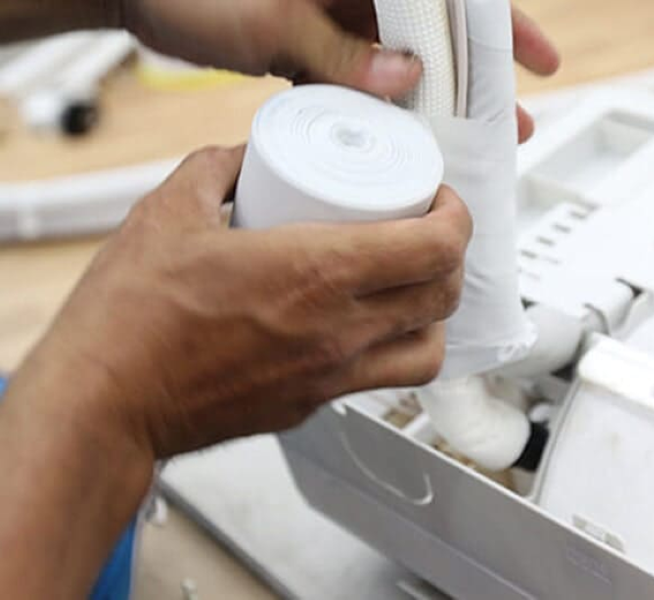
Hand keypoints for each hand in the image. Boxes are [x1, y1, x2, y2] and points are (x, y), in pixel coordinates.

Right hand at [13, 145, 470, 459]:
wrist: (105, 403)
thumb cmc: (132, 318)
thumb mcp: (170, 212)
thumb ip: (216, 170)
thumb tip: (245, 158)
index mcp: (318, 273)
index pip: (436, 246)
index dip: (456, 217)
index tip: (440, 200)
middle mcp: (340, 330)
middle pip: (446, 296)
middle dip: (451, 257)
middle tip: (426, 233)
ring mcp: (331, 376)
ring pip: (430, 351)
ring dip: (435, 314)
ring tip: (409, 287)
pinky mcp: (312, 406)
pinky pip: (381, 378)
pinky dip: (392, 350)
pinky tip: (359, 326)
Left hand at [119, 1, 559, 140]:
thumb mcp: (276, 20)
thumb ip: (341, 52)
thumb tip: (403, 81)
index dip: (503, 26)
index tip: (539, 59)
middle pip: (440, 33)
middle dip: (480, 78)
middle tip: (514, 119)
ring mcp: (337, 15)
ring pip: (405, 60)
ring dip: (435, 101)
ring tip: (467, 142)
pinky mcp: (314, 42)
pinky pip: (365, 77)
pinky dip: (386, 108)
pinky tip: (405, 140)